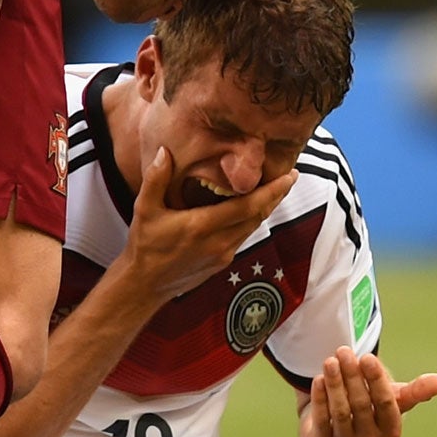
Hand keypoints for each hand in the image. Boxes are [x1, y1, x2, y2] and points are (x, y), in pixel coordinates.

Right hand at [121, 147, 295, 302]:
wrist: (145, 284)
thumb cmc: (145, 245)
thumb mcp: (144, 209)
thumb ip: (156, 179)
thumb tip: (164, 151)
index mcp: (201, 226)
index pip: (247, 207)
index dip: (271, 191)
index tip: (288, 176)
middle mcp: (218, 242)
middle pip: (258, 216)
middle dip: (277, 195)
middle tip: (291, 174)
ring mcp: (223, 254)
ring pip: (254, 227)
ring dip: (268, 207)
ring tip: (278, 188)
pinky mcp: (223, 262)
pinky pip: (244, 236)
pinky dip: (253, 220)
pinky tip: (254, 208)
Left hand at [300, 347, 436, 436]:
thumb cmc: (374, 413)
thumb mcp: (395, 401)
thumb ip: (416, 391)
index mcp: (391, 430)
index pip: (386, 404)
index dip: (376, 380)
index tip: (368, 357)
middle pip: (361, 406)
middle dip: (352, 376)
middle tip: (343, 351)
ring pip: (340, 413)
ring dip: (335, 385)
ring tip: (330, 361)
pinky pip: (322, 421)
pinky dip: (320, 399)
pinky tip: (318, 379)